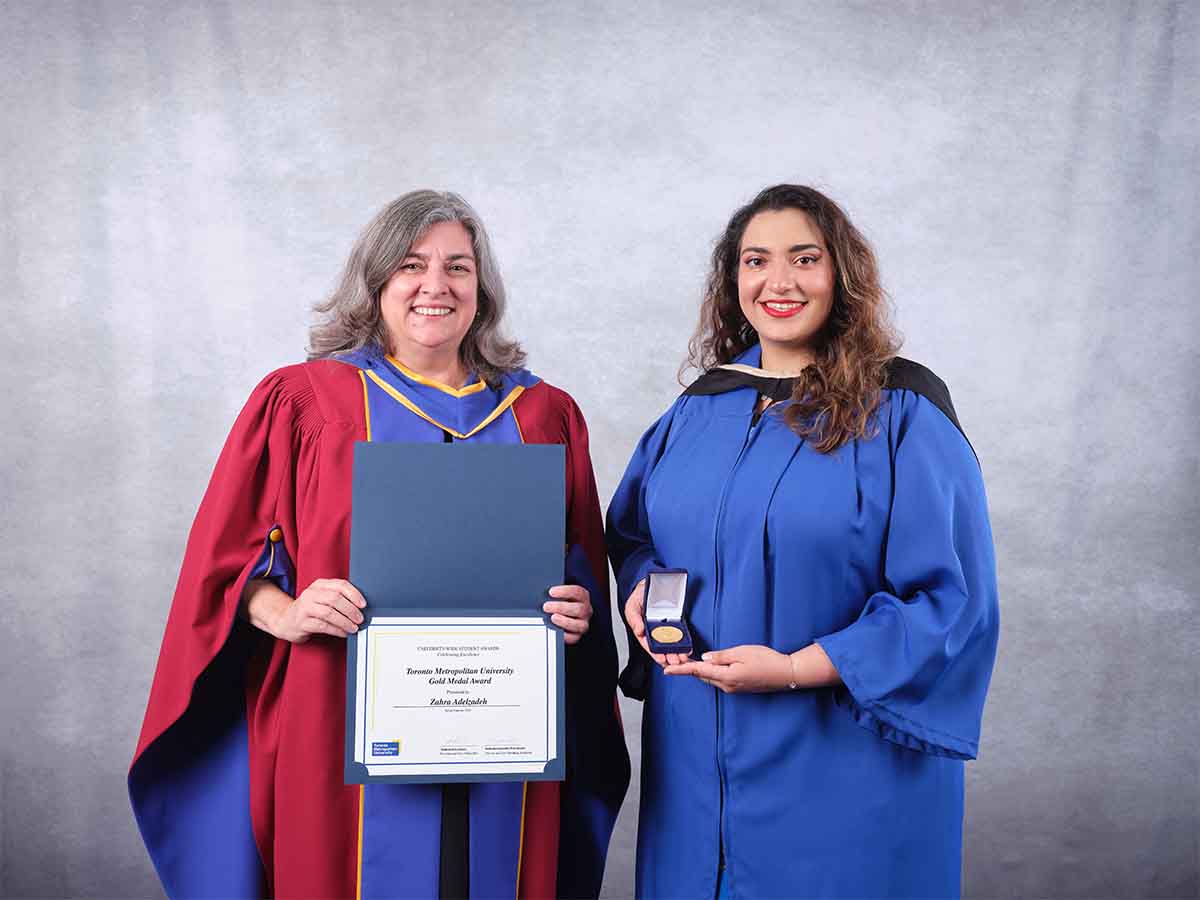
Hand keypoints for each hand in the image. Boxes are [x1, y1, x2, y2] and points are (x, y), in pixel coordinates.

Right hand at [263, 578, 365, 642]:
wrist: (286, 620)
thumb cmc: (311, 609)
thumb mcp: (322, 598)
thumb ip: (338, 597)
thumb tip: (361, 607)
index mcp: (319, 585)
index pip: (340, 585)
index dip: (354, 594)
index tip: (364, 604)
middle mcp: (310, 594)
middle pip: (335, 599)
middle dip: (351, 610)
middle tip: (360, 619)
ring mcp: (304, 608)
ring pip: (329, 613)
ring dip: (345, 621)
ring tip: (354, 628)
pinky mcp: (301, 622)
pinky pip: (323, 626)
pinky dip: (336, 630)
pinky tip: (344, 633)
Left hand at [543, 584, 591, 645]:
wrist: (564, 615)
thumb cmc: (560, 602)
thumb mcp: (559, 595)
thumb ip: (553, 594)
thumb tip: (541, 593)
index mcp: (582, 597)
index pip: (577, 592)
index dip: (564, 591)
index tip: (551, 592)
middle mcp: (585, 610)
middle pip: (579, 609)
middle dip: (561, 607)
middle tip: (546, 606)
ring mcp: (582, 624)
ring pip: (578, 625)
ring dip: (564, 621)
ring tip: (552, 618)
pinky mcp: (577, 636)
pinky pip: (572, 638)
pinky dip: (563, 635)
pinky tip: (554, 630)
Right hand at [623, 581, 689, 666]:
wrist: (653, 582)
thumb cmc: (640, 595)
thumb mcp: (632, 605)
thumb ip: (634, 618)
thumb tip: (639, 631)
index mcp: (643, 630)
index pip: (648, 645)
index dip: (655, 654)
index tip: (661, 660)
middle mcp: (655, 631)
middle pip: (662, 647)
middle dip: (669, 656)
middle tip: (676, 662)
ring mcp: (666, 626)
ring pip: (672, 643)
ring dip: (677, 652)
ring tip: (683, 658)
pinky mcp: (676, 621)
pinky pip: (680, 633)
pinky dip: (684, 642)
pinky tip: (687, 647)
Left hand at [663, 644, 792, 692]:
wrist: (786, 674)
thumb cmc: (767, 660)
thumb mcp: (742, 652)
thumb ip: (721, 656)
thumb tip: (705, 658)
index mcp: (726, 676)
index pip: (698, 671)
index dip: (681, 670)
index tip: (666, 671)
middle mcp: (727, 685)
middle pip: (702, 676)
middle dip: (688, 668)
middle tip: (675, 659)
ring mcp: (733, 688)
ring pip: (710, 678)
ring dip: (699, 670)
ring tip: (688, 660)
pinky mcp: (738, 688)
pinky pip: (719, 680)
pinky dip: (710, 673)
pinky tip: (709, 665)